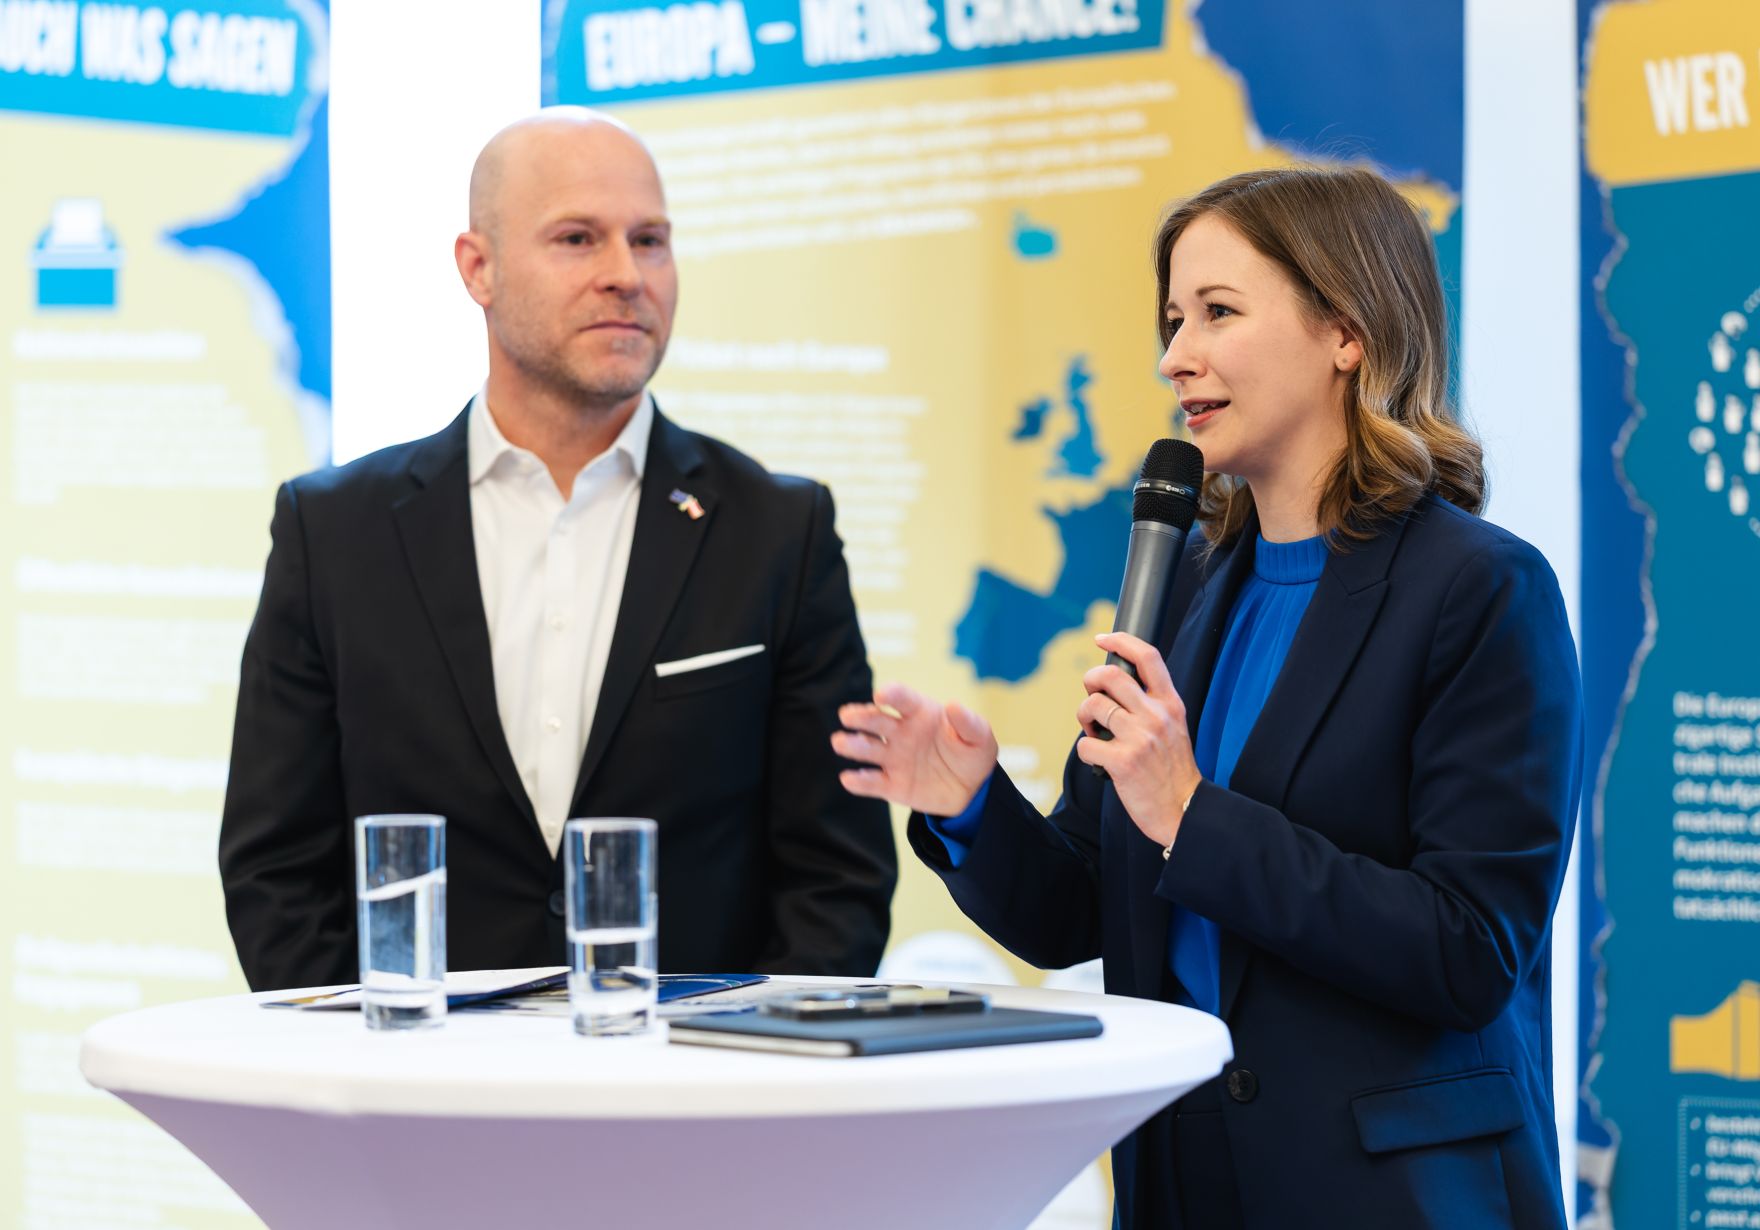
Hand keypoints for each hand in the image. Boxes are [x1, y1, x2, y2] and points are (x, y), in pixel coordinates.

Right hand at [834, 683, 998, 815]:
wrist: (971, 790)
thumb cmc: (971, 753)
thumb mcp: (979, 737)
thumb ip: (968, 722)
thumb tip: (953, 705)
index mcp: (920, 713)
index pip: (903, 700)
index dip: (892, 694)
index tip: (882, 694)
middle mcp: (901, 733)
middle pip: (876, 720)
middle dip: (861, 716)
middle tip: (848, 716)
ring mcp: (894, 758)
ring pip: (868, 749)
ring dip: (853, 745)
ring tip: (840, 742)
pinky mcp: (892, 785)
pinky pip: (872, 783)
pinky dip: (859, 781)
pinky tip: (849, 779)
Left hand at [1076, 632, 1203, 847]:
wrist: (1184, 810)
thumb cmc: (1173, 770)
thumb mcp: (1174, 727)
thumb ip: (1151, 705)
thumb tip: (1113, 686)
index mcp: (1170, 704)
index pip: (1148, 657)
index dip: (1121, 640)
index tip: (1102, 638)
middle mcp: (1156, 715)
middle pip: (1109, 676)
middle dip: (1090, 682)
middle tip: (1092, 697)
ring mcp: (1139, 738)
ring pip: (1093, 707)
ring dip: (1085, 719)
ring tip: (1096, 734)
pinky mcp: (1122, 762)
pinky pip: (1085, 744)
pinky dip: (1086, 751)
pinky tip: (1099, 760)